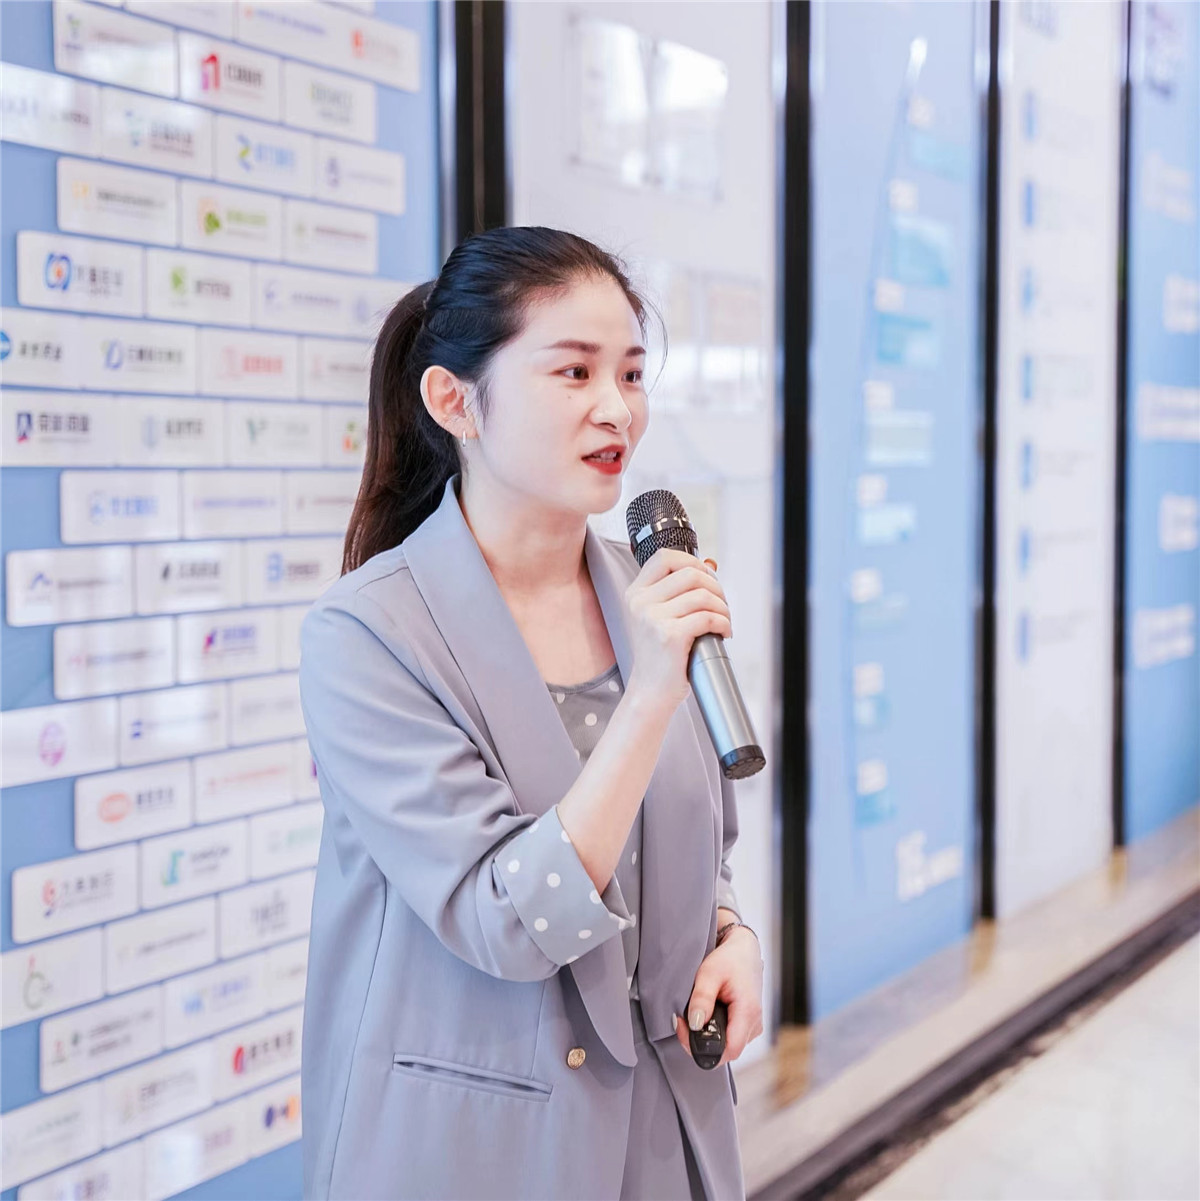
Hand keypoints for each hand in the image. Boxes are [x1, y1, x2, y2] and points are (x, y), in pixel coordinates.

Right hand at [624, 549, 731, 712]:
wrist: (650, 692)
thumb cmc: (660, 656)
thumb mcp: (659, 617)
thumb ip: (678, 591)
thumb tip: (710, 564)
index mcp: (636, 594)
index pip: (665, 557)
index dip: (692, 562)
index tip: (706, 578)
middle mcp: (640, 603)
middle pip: (690, 574)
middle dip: (716, 587)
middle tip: (721, 605)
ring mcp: (653, 619)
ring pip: (702, 596)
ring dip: (723, 608)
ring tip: (723, 622)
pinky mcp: (669, 636)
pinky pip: (707, 617)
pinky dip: (723, 623)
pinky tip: (723, 633)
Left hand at [673, 926, 763, 1066]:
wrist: (744, 950)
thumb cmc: (730, 958)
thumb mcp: (709, 973)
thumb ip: (702, 998)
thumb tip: (695, 1024)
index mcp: (748, 1012)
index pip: (729, 1050)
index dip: (703, 1047)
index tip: (685, 1029)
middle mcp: (754, 1023)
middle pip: (726, 1051)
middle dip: (700, 1042)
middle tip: (683, 1021)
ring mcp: (753, 1025)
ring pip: (727, 1046)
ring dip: (707, 1035)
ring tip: (694, 1013)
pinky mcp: (748, 1024)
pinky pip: (730, 1037)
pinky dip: (715, 1030)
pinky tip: (706, 1014)